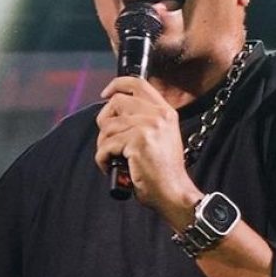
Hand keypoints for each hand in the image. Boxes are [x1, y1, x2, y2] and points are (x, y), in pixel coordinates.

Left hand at [95, 76, 200, 225]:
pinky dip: (102, 159)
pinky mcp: (137, 142)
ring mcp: (148, 126)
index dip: (117, 84)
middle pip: (115, 103)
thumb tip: (112, 113)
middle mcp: (157, 115)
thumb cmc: (162, 171)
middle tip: (109, 141)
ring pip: (107, 127)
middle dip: (104, 123)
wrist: (173, 192)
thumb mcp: (159, 137)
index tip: (105, 94)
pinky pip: (105, 146)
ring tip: (114, 158)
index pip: (138, 83)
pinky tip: (112, 167)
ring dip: (103, 145)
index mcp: (164, 111)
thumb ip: (142, 120)